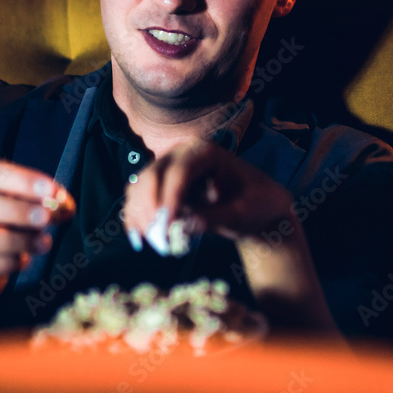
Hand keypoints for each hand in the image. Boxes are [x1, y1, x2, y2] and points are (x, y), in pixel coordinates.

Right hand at [0, 160, 73, 331]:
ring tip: (43, 243)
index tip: (50, 190)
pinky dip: (11, 263)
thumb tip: (64, 204)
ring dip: (20, 240)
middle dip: (17, 210)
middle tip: (46, 218)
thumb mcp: (16, 208)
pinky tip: (22, 260)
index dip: (22, 180)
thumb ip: (41, 202)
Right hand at [122, 137, 293, 245]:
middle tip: (155, 238)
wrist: (257, 204)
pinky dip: (135, 215)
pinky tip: (137, 237)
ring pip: (140, 186)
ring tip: (145, 241)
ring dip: (138, 213)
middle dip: (149, 207)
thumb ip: (215, 217)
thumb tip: (184, 225)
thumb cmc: (254, 203)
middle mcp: (181, 153)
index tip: (166, 226)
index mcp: (205, 151)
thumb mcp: (242, 213)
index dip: (169, 199)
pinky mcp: (161, 184)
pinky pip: (139, 197)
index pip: (180, 172)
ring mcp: (168, 167)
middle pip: (153, 175)